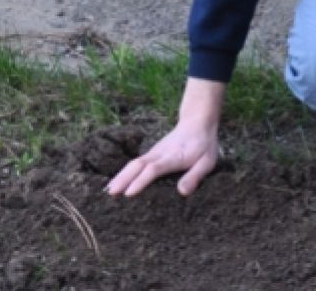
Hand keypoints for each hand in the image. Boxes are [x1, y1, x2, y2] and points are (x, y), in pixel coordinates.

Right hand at [106, 77, 224, 198]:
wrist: (197, 122)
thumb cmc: (204, 145)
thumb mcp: (208, 161)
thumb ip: (195, 176)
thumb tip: (182, 192)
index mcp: (173, 157)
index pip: (154, 169)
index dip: (141, 181)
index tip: (129, 193)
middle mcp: (159, 154)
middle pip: (137, 165)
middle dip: (123, 179)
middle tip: (110, 194)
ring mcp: (153, 152)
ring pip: (133, 163)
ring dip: (120, 176)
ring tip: (107, 191)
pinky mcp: (151, 154)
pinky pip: (135, 163)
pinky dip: (124, 172)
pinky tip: (116, 183)